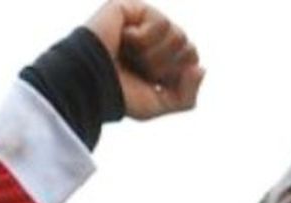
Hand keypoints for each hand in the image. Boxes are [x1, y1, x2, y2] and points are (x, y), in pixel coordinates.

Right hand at [86, 0, 204, 119]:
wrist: (88, 84)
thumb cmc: (118, 95)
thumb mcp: (159, 104)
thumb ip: (187, 96)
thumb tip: (202, 68)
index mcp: (161, 58)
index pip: (192, 60)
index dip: (176, 75)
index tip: (152, 81)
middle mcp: (154, 38)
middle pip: (189, 47)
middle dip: (167, 66)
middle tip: (140, 69)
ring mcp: (142, 21)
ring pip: (179, 35)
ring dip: (155, 55)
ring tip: (131, 56)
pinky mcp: (130, 7)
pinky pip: (161, 22)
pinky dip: (144, 39)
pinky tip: (124, 39)